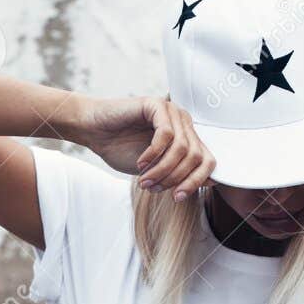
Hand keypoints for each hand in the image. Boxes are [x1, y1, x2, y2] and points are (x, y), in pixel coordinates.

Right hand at [73, 96, 214, 199]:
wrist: (95, 132)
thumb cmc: (122, 150)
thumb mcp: (155, 170)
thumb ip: (178, 174)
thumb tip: (209, 183)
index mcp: (187, 138)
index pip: (207, 161)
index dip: (195, 182)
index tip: (177, 197)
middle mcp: (184, 123)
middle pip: (196, 157)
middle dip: (176, 178)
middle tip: (154, 189)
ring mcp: (171, 112)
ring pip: (181, 148)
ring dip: (162, 170)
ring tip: (145, 180)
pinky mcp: (156, 105)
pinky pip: (166, 135)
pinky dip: (153, 155)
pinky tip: (140, 163)